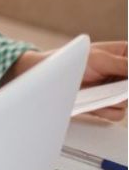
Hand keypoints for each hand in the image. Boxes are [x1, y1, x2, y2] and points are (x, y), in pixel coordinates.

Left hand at [2, 41, 126, 120]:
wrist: (49, 80)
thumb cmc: (71, 62)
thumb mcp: (100, 59)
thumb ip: (126, 66)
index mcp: (126, 55)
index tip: (124, 79)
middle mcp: (124, 74)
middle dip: (123, 90)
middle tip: (115, 88)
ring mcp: (116, 91)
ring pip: (128, 102)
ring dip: (114, 99)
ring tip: (97, 90)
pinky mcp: (107, 106)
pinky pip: (118, 114)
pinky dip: (106, 109)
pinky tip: (93, 100)